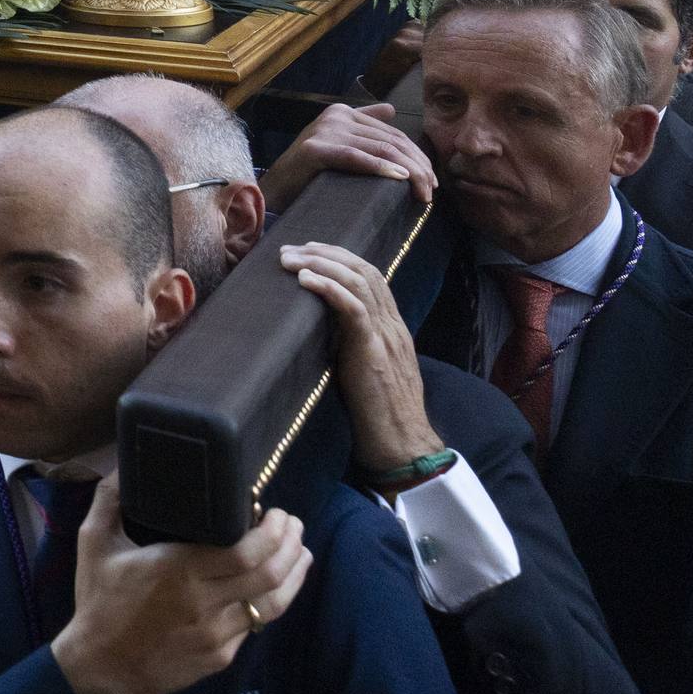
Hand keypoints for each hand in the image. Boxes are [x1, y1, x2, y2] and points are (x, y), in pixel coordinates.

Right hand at [51, 479, 310, 693]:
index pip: (247, 553)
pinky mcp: (222, 656)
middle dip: (291, 546)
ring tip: (302, 553)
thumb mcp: (93, 544)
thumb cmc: (99, 601)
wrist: (102, 668)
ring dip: (294, 575)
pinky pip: (254, 624)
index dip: (274, 533)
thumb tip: (122, 465)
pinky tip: (271, 586)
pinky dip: (269, 599)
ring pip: (274, 604)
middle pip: (269, 575)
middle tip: (294, 525)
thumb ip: (108, 500)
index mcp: (179, 572)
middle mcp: (206, 604)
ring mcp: (218, 635)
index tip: (278, 513)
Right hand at [261, 102, 433, 211]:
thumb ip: (363, 124)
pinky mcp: (316, 149)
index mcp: (343, 113)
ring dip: (409, 171)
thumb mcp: (339, 143)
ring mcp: (325, 130)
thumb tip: (390, 109)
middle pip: (390, 141)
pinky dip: (381, 168)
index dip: (417, 155)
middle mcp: (335, 116)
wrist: (276, 189)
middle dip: (418, 166)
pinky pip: (356, 157)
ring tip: (423, 192)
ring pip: (380, 149)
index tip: (432, 178)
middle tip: (432, 190)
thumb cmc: (311, 172)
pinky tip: (400, 179)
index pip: (392, 133)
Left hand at [280, 241, 443, 477]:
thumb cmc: (378, 415)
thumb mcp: (364, 370)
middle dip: (325, 252)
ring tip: (289, 257)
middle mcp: (392, 326)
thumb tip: (320, 331)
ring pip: (360, 281)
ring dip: (320, 263)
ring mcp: (386, 337)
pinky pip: (355, 308)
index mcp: (392, 329)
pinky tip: (305, 278)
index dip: (339, 257)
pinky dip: (329, 287)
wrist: (403, 446)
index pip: (371, 277)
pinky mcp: (374, 352)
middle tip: (290, 247)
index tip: (308, 249)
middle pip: (364, 270)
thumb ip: (351, 346)